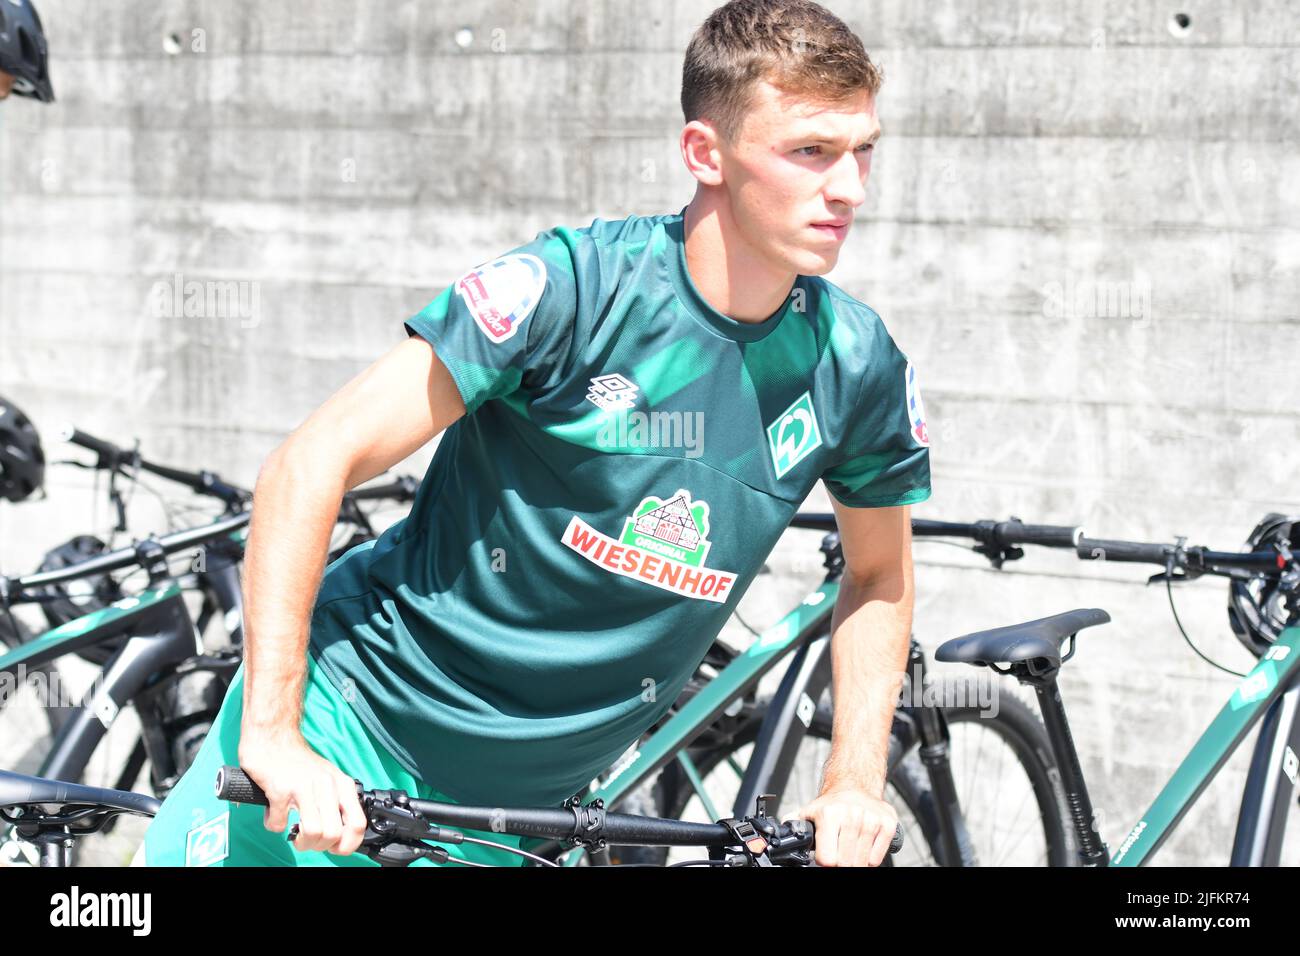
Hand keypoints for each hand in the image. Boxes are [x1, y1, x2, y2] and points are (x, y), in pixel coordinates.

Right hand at [237, 733, 367, 856]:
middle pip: (334, 833)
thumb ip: (336, 802)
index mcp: (341, 785)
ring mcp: (304, 787)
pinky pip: (279, 824)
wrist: (273, 736)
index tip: (335, 848)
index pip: (357, 823)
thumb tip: (340, 835)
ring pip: (313, 832)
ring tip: (293, 834)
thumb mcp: (328, 777)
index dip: (347, 844)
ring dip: (301, 842)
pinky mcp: (280, 789)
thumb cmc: (298, 761)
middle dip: (319, 846)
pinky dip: (274, 825)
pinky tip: (273, 815)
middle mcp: (327, 786)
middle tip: (308, 841)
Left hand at [792, 788, 898, 866]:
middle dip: (840, 862)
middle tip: (838, 853)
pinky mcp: (888, 823)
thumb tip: (781, 830)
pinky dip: (870, 858)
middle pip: (846, 863)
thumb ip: (794, 823)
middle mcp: (851, 815)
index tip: (825, 857)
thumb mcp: (810, 811)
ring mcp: (871, 819)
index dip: (825, 861)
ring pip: (862, 862)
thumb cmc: (831, 804)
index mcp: (829, 814)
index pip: (827, 859)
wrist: (855, 784)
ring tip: (850, 848)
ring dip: (855, 860)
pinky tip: (863, 845)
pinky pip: (877, 858)